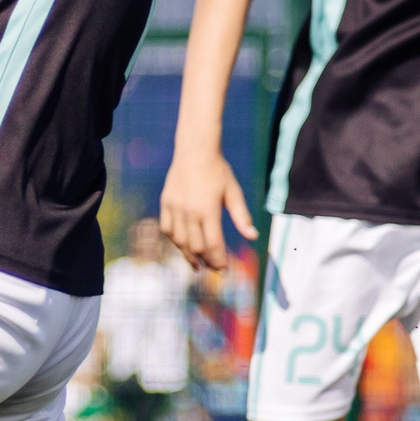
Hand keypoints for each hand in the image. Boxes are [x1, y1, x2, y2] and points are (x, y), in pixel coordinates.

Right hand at [158, 149, 255, 270]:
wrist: (194, 151)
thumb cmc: (218, 171)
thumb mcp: (233, 193)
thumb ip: (242, 216)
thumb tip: (253, 236)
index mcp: (208, 210)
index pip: (213, 244)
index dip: (219, 260)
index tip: (224, 269)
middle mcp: (189, 212)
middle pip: (196, 247)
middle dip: (205, 261)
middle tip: (213, 268)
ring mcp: (175, 208)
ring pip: (179, 241)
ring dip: (188, 255)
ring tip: (197, 264)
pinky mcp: (166, 203)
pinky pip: (168, 229)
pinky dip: (175, 241)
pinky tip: (183, 246)